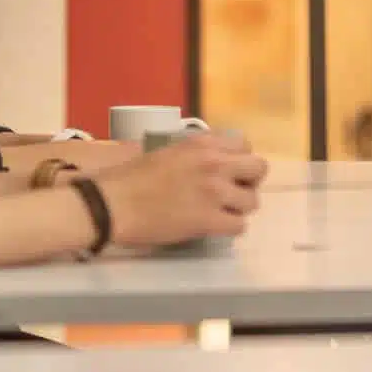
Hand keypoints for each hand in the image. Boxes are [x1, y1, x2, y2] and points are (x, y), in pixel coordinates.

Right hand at [94, 134, 267, 247]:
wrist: (112, 204)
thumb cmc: (130, 178)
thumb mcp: (167, 152)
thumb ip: (195, 155)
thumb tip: (212, 164)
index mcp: (202, 143)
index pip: (245, 144)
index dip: (240, 160)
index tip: (232, 171)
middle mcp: (214, 163)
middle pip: (259, 169)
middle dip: (249, 182)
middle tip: (233, 193)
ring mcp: (214, 191)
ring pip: (252, 201)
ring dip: (239, 208)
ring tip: (222, 213)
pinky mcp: (208, 220)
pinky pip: (239, 226)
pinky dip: (230, 228)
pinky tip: (215, 227)